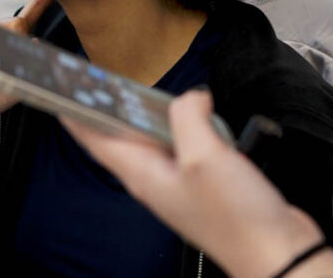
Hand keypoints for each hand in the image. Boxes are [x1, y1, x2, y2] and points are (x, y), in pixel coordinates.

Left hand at [61, 89, 326, 277]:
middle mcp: (155, 179)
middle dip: (109, 107)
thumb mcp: (204, 154)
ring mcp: (179, 181)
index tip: (56, 91)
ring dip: (150, 113)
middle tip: (97, 77)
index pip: (96, 139)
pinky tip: (197, 113)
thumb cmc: (237, 218)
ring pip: (155, 138)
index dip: (74, 114)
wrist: (276, 254)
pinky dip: (184, 126)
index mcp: (143, 175)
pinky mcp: (204, 182)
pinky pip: (184, 145)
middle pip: (122, 136)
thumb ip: (188, 115)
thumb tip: (191, 97)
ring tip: (142, 87)